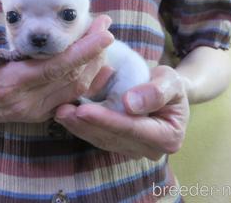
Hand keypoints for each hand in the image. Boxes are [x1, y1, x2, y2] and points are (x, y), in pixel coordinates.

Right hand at [0, 16, 113, 128]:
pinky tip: (99, 63)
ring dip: (94, 63)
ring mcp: (37, 111)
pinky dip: (89, 80)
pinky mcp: (42, 113)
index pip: (55, 67)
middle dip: (95, 50)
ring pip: (77, 88)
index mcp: (10, 86)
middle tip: (106, 24)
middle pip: (73, 77)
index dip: (83, 50)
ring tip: (102, 37)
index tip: (103, 31)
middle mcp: (28, 103)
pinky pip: (72, 96)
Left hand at [54, 65, 189, 159]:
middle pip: (113, 137)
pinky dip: (80, 127)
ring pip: (102, 140)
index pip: (132, 128)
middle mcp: (151, 150)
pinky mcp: (119, 145)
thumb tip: (130, 103)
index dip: (107, 120)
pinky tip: (65, 116)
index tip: (84, 110)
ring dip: (78, 127)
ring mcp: (133, 150)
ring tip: (59, 112)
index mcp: (168, 137)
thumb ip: (156, 91)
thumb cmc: (168, 83)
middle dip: (86, 124)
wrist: (164, 91)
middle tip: (62, 111)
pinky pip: (98, 137)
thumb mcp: (170, 80)